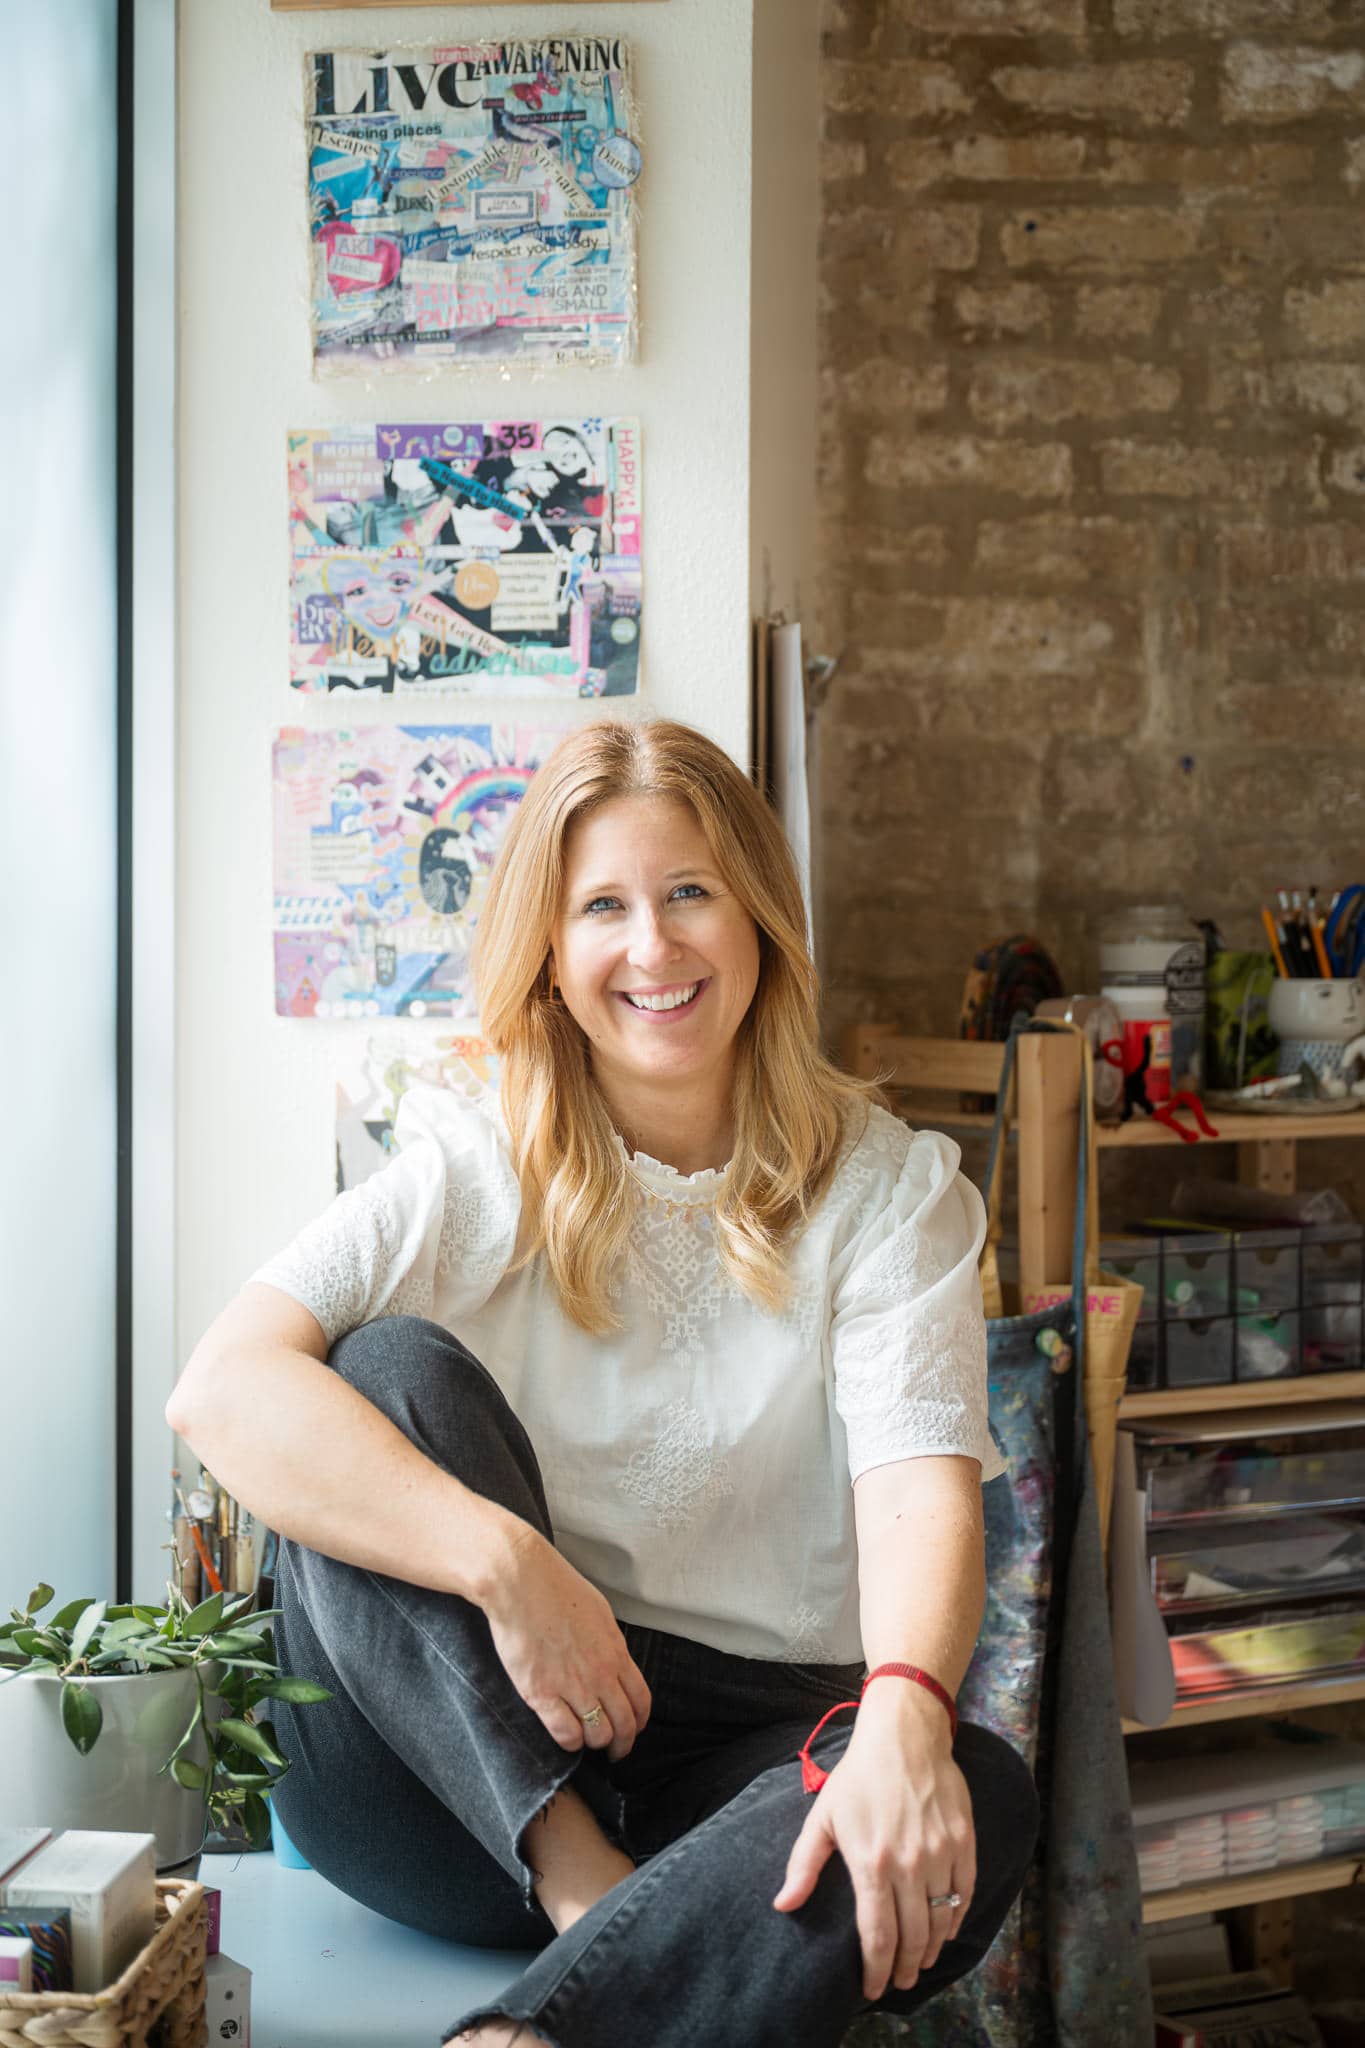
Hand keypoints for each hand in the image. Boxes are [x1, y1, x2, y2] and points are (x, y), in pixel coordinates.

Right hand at [481, 1522, 650, 1761]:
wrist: (521, 1582)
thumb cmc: (557, 1589)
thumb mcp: (599, 1613)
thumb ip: (609, 1644)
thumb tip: (613, 1663)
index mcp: (616, 1652)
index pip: (641, 1701)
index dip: (639, 1722)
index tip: (633, 1730)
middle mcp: (600, 1673)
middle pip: (623, 1724)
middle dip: (622, 1743)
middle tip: (615, 1750)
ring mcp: (571, 1685)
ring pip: (598, 1734)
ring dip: (595, 1742)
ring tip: (587, 1742)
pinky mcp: (541, 1693)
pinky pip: (565, 1734)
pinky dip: (569, 1743)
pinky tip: (565, 1737)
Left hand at [772, 1688, 975, 2001]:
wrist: (904, 1736)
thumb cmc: (858, 1777)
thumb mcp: (822, 1817)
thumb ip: (804, 1865)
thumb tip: (783, 1905)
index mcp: (871, 1862)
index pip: (877, 1935)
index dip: (877, 1971)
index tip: (873, 1989)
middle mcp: (909, 1864)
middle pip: (912, 1937)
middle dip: (905, 1969)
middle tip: (900, 1981)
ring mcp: (940, 1853)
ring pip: (940, 1921)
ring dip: (931, 1950)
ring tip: (921, 1962)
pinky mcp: (964, 1841)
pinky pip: (964, 1894)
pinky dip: (955, 1919)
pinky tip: (944, 1929)